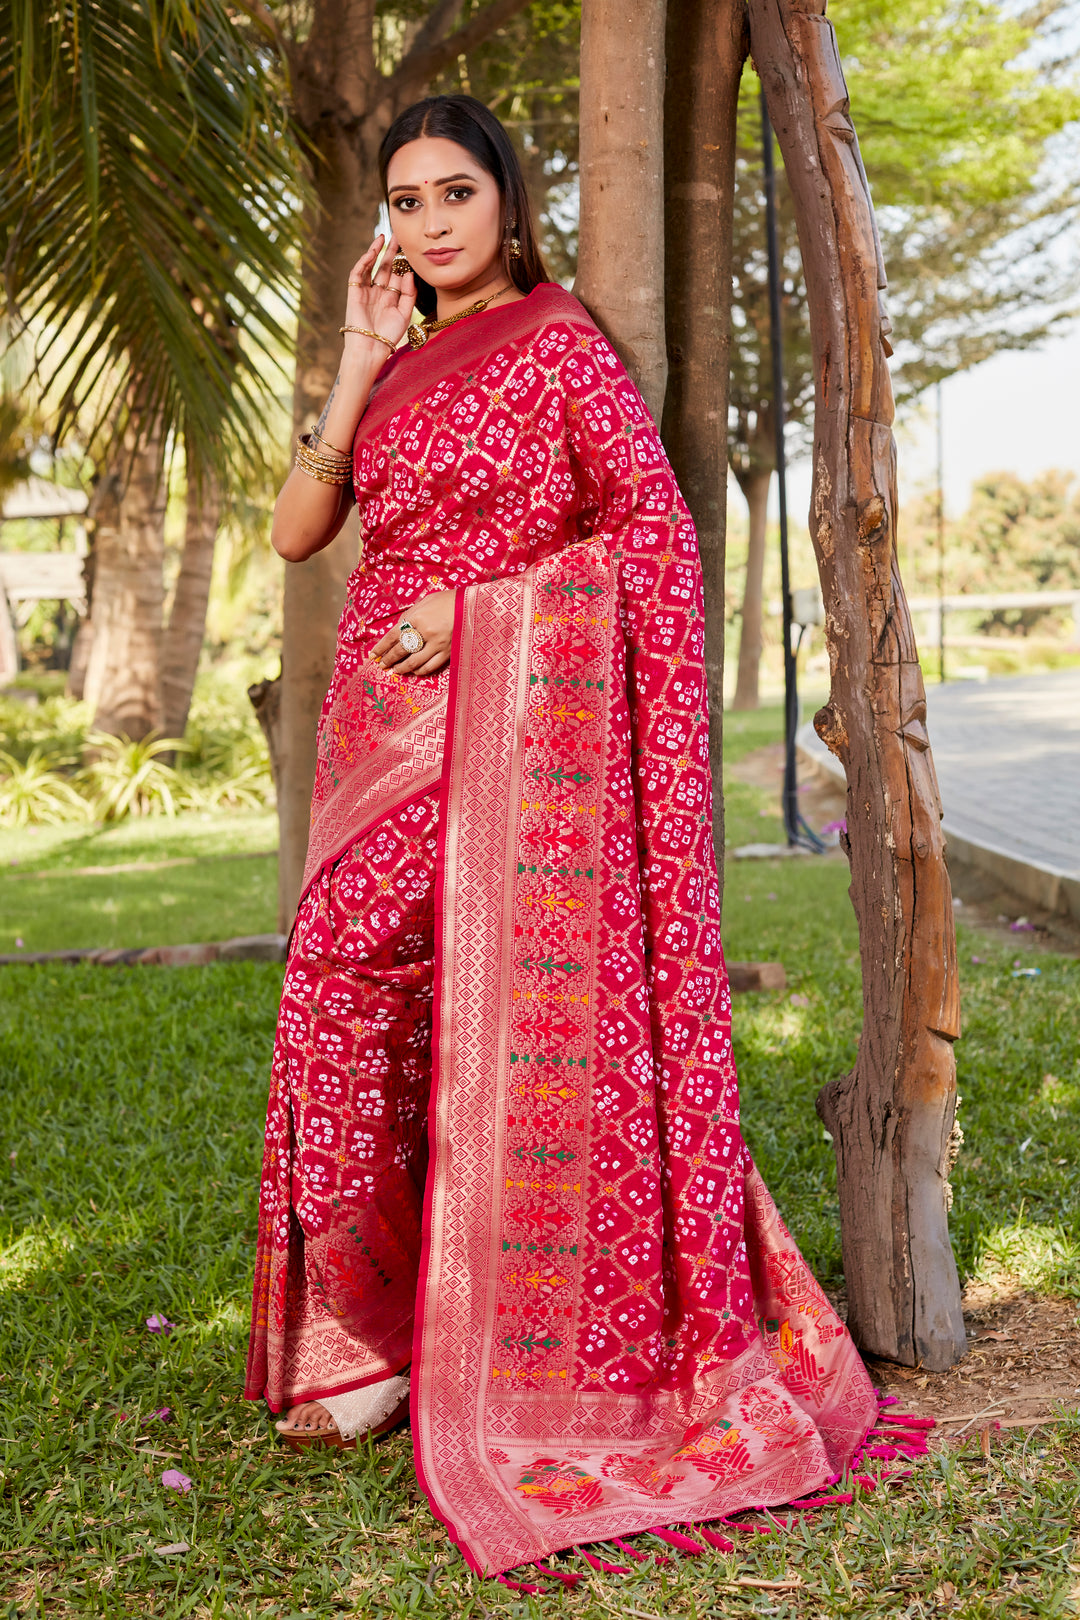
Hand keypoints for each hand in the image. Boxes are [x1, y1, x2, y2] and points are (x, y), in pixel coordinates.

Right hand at [342, 233, 415, 359]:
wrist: (371, 348)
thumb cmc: (388, 335)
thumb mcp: (405, 314)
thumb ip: (409, 293)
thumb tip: (408, 272)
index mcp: (391, 299)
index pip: (398, 277)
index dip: (404, 265)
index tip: (413, 250)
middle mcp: (378, 293)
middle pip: (385, 268)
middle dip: (392, 253)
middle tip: (399, 236)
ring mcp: (366, 292)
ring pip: (371, 267)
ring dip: (377, 252)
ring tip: (385, 237)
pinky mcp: (354, 292)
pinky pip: (358, 273)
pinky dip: (364, 261)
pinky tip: (373, 251)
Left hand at [371, 590, 455, 675]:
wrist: (471, 605)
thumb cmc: (446, 601)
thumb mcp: (424, 602)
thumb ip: (410, 616)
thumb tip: (397, 631)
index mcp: (417, 617)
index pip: (393, 635)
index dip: (381, 647)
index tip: (373, 655)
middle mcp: (425, 632)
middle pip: (401, 650)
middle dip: (389, 659)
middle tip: (382, 665)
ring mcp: (437, 644)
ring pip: (414, 662)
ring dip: (402, 668)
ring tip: (396, 670)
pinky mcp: (448, 652)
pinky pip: (430, 666)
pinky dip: (420, 671)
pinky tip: (414, 671)